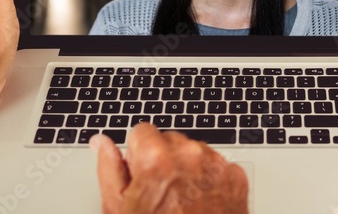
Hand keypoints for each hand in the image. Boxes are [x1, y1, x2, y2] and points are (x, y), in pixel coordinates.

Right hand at [91, 124, 248, 213]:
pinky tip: (199, 203)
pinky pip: (216, 166)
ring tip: (180, 201)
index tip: (141, 173)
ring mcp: (216, 165)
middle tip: (160, 193)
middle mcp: (189, 155)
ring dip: (186, 168)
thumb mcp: (119, 207)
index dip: (137, 155)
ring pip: (194, 151)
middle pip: (169, 140)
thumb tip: (101, 142)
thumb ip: (109, 168)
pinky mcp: (235, 176)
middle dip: (162, 160)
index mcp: (156, 158)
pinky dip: (207, 179)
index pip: (141, 131)